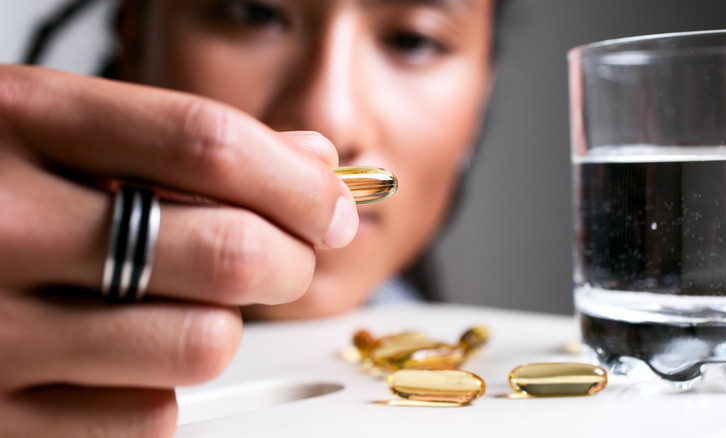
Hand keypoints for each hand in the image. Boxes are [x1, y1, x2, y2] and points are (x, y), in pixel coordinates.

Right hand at [0, 65, 357, 436]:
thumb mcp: (54, 130)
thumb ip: (182, 140)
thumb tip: (312, 157)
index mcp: (16, 121)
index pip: (207, 142)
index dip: (298, 179)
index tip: (334, 205)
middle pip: (225, 250)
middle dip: (289, 259)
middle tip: (284, 257)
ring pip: (203, 343)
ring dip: (226, 326)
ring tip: (191, 304)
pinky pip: (150, 416)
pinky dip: (163, 388)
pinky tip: (125, 354)